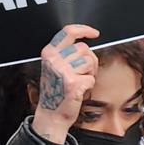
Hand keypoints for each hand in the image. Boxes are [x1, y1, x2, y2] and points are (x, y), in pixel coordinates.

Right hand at [31, 25, 97, 143]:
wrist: (51, 115)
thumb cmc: (56, 91)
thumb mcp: (55, 67)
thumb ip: (66, 53)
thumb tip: (86, 43)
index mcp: (49, 53)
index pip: (68, 32)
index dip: (84, 29)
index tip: (94, 33)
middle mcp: (55, 60)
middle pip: (84, 49)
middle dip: (89, 60)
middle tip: (82, 73)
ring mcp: (63, 71)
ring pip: (90, 62)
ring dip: (89, 73)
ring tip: (79, 82)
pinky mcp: (73, 83)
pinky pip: (91, 78)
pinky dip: (89, 86)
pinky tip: (79, 91)